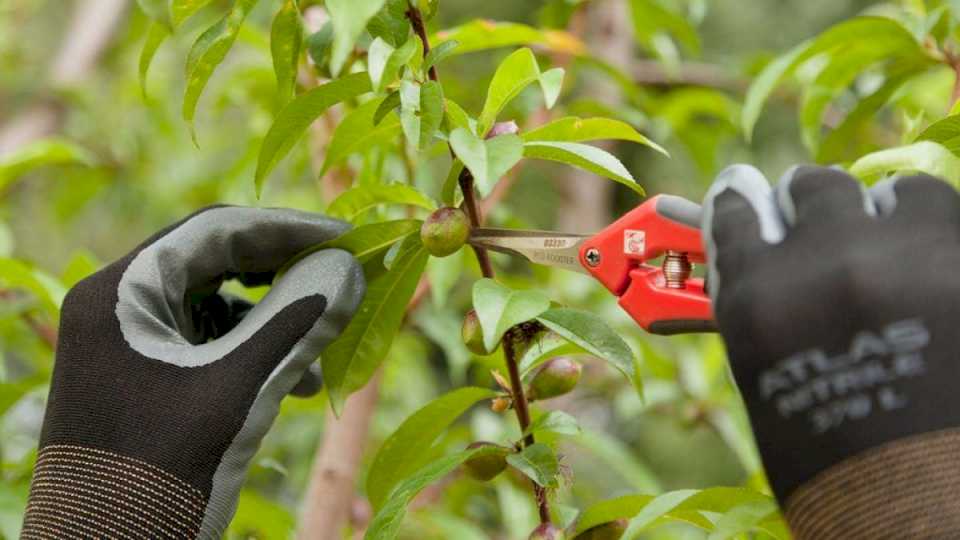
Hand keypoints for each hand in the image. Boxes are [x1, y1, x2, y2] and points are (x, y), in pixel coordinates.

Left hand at [21, 206, 364, 538]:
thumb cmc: (159, 475)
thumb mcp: (237, 391)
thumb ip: (295, 323)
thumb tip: (351, 270)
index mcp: (119, 294)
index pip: (212, 231)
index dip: (286, 228)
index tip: (346, 236)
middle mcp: (119, 308)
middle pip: (216, 264)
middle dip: (285, 273)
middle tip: (345, 274)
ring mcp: (131, 346)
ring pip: (219, 307)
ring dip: (277, 319)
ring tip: (326, 344)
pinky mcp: (148, 380)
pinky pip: (213, 346)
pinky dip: (259, 353)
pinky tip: (299, 381)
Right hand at [703, 164, 959, 538]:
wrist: (921, 507)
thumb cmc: (831, 457)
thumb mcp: (767, 382)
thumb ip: (754, 312)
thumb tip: (748, 263)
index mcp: (758, 299)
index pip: (732, 215)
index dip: (737, 200)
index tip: (742, 192)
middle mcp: (824, 263)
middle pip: (812, 188)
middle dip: (810, 201)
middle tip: (817, 216)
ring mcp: (902, 256)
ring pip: (885, 192)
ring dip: (879, 213)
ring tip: (887, 243)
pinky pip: (940, 207)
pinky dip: (930, 226)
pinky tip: (927, 256)